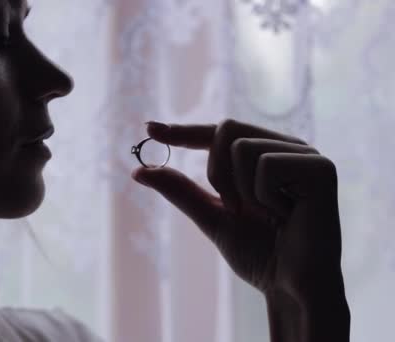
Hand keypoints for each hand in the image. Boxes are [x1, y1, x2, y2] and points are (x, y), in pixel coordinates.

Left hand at [131, 119, 348, 339]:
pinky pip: (266, 164)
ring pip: (241, 147)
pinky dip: (264, 198)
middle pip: (226, 129)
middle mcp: (285, 148)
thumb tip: (138, 170)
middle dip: (216, 174)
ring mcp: (306, 155)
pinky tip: (286, 217)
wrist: (290, 288)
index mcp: (263, 155)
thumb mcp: (211, 217)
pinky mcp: (321, 168)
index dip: (184, 130)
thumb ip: (180, 191)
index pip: (218, 133)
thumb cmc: (259, 254)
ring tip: (267, 216)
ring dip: (240, 191)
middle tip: (234, 208)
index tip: (149, 129)